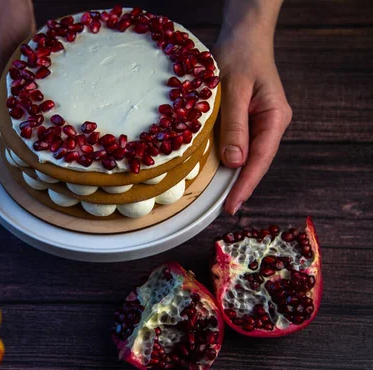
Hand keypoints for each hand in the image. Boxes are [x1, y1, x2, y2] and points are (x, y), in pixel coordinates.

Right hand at [0, 0, 35, 118]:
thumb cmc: (0, 17)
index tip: (12, 137)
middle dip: (12, 116)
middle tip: (31, 128)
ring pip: (10, 95)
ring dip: (23, 102)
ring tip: (40, 114)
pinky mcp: (12, 65)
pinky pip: (20, 82)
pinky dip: (30, 86)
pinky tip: (44, 93)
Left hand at [214, 0, 291, 214]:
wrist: (242, 38)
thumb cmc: (239, 58)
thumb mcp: (233, 90)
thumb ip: (235, 126)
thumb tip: (235, 162)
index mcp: (274, 117)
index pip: (260, 159)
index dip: (246, 184)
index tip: (232, 205)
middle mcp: (271, 124)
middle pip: (256, 162)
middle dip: (240, 185)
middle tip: (223, 209)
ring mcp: (261, 123)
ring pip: (247, 156)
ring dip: (234, 176)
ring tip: (218, 198)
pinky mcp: (247, 121)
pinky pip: (239, 145)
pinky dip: (228, 159)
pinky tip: (217, 173)